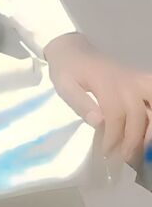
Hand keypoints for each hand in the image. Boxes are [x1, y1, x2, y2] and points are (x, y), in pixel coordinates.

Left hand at [45, 33, 151, 164]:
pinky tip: (149, 129)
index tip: (106, 153)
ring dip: (151, 126)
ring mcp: (135, 79)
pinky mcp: (140, 80)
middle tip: (124, 157)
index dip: (113, 137)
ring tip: (144, 147)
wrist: (73, 49)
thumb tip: (98, 121)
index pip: (115, 116)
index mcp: (105, 83)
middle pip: (138, 114)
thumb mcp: (64, 85)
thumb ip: (80, 103)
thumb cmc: (67, 70)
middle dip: (133, 139)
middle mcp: (126, 81)